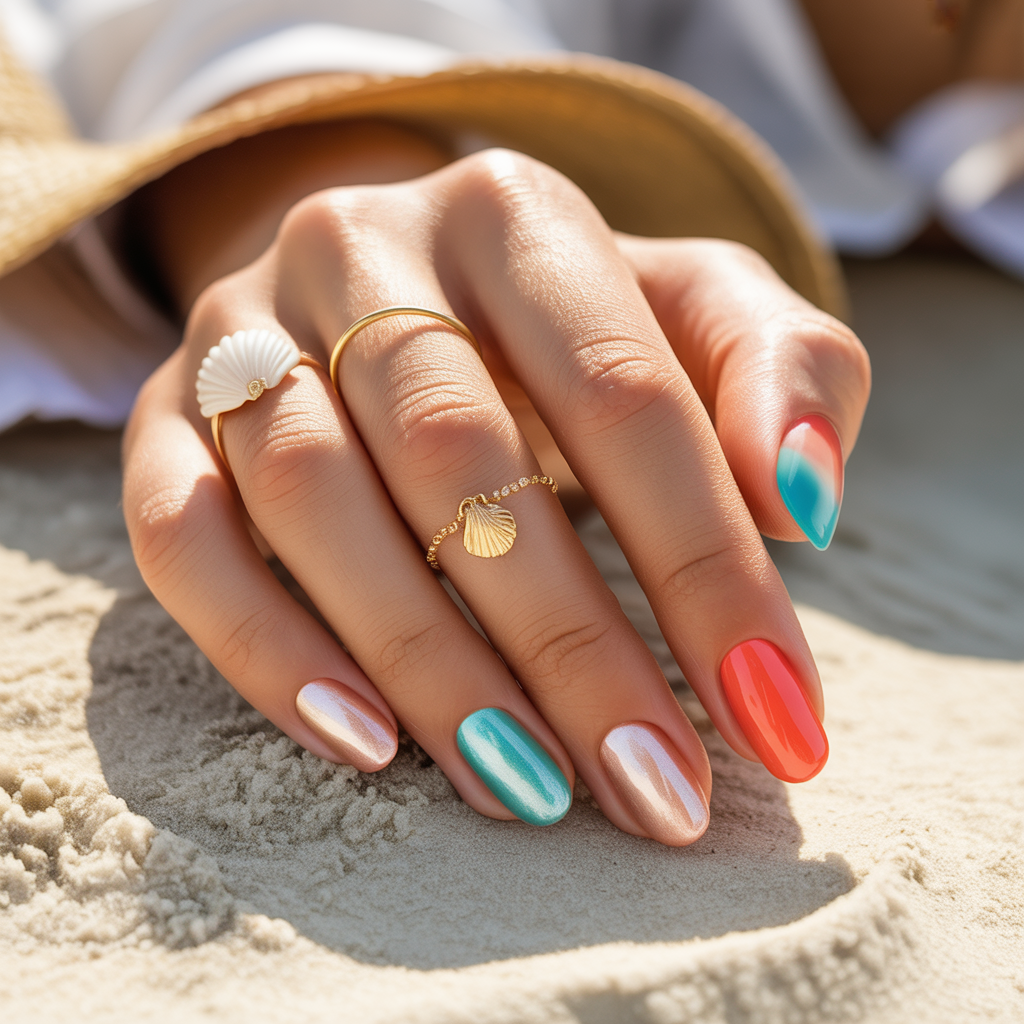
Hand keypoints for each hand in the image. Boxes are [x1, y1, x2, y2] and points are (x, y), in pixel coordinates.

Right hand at [122, 120, 869, 844]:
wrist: (402, 280)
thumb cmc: (575, 320)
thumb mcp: (701, 313)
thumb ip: (785, 373)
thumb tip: (802, 503)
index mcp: (513, 213)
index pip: (623, 393)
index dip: (705, 566)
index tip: (772, 717)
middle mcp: (362, 247)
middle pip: (461, 455)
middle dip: (571, 646)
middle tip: (658, 791)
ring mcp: (245, 327)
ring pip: (316, 497)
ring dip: (428, 662)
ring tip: (529, 789)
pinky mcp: (168, 413)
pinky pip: (182, 534)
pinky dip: (263, 644)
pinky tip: (363, 739)